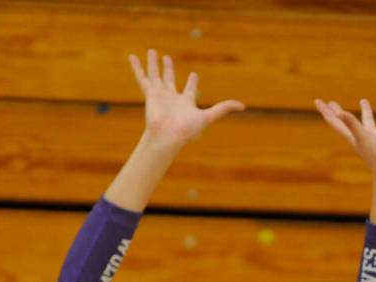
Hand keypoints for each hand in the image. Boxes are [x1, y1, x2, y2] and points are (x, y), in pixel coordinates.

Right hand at [129, 49, 244, 147]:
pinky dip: (137, 67)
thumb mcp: (209, 116)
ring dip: (154, 64)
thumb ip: (224, 109)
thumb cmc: (187, 129)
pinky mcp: (150, 94)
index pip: (190, 89)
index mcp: (186, 102)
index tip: (194, 75)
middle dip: (169, 69)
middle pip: (170, 79)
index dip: (193, 82)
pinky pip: (142, 78)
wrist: (168, 136)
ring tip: (152, 51)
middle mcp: (172, 97)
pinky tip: (133, 57)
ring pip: (156, 75)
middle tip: (167, 58)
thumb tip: (243, 106)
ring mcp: (160, 95)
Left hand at [315, 99, 375, 175]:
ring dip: (366, 111)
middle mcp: (361, 135)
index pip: (335, 122)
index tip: (317, 101)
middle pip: (346, 121)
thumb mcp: (362, 137)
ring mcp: (374, 136)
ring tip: (363, 100)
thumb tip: (340, 113)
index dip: (326, 111)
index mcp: (351, 136)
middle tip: (331, 102)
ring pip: (368, 121)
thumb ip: (352, 124)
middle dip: (337, 112)